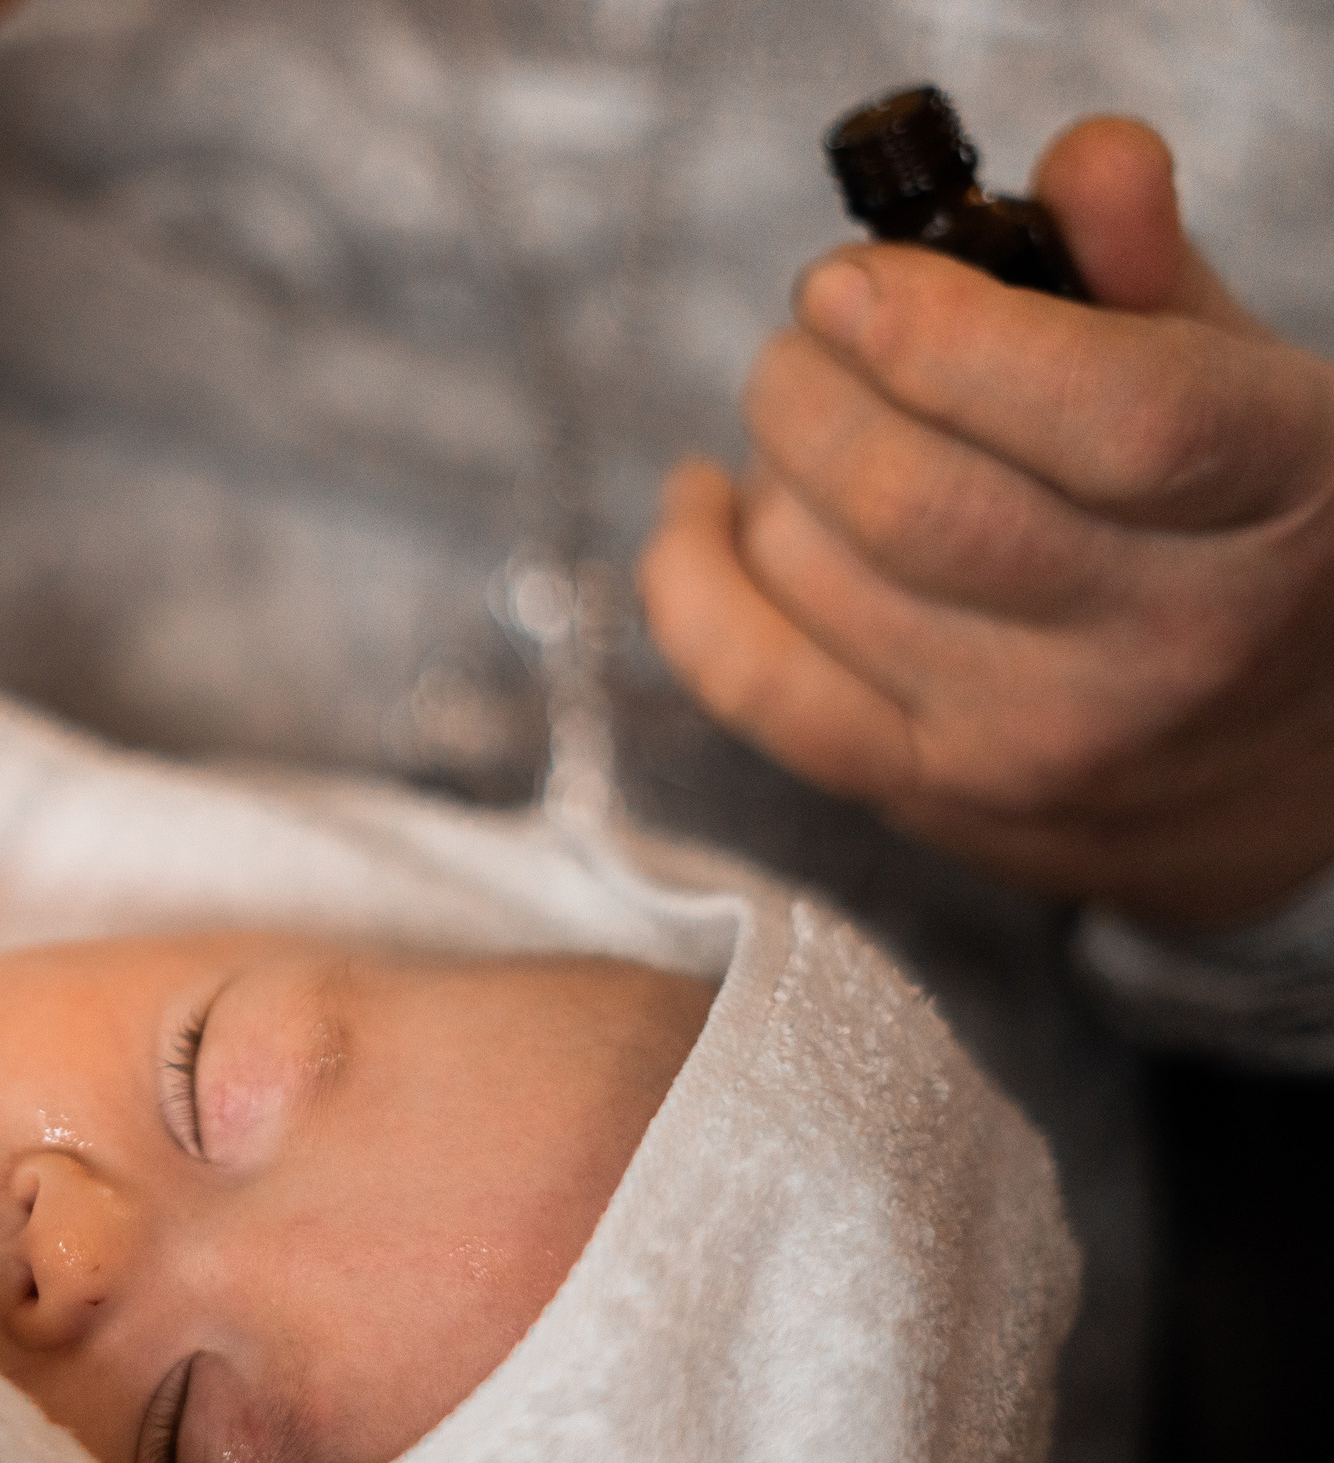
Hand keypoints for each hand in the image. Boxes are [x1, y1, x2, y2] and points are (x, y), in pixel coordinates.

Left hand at [641, 118, 1333, 929]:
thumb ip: (1146, 262)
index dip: (943, 335)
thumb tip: (1080, 162)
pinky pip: (754, 686)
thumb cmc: (1243, 528)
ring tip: (804, 421)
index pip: (1108, 419)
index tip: (853, 284)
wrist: (1286, 766)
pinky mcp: (932, 797)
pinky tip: (703, 512)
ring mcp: (1041, 738)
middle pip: (917, 502)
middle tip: (810, 335)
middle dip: (813, 386)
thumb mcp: (1238, 376)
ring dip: (772, 469)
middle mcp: (1167, 640)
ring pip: (823, 578)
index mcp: (1276, 500)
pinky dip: (692, 583)